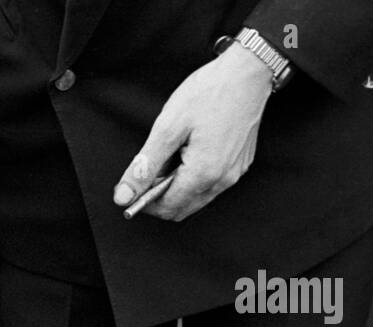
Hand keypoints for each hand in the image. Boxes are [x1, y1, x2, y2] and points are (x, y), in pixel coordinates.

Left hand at [113, 44, 271, 220]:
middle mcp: (223, 180)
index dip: (145, 202)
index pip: (167, 209)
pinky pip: (212, 184)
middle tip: (151, 169)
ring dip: (177, 187)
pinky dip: (194, 177)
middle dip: (160, 197)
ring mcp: (234, 173)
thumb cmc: (209, 93)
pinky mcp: (240, 164)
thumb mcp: (168, 128)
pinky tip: (189, 151)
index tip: (135, 185)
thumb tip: (124, 196)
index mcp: (204, 173)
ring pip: (196, 198)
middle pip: (182, 209)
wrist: (248, 72)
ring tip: (172, 154)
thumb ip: (145, 167)